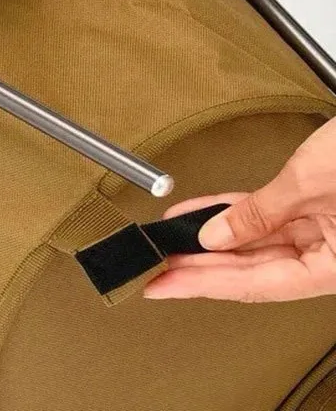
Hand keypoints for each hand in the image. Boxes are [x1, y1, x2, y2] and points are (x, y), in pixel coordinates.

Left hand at [143, 116, 335, 301]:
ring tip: (167, 241)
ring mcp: (320, 234)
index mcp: (334, 268)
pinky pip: (263, 218)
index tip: (163, 286)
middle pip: (251, 270)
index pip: (255, 285)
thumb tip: (215, 236)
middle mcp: (327, 257)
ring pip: (253, 245)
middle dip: (199, 267)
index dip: (203, 286)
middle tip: (155, 267)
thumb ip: (259, 214)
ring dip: (208, 241)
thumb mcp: (307, 184)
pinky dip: (228, 213)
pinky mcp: (313, 210)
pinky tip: (195, 215)